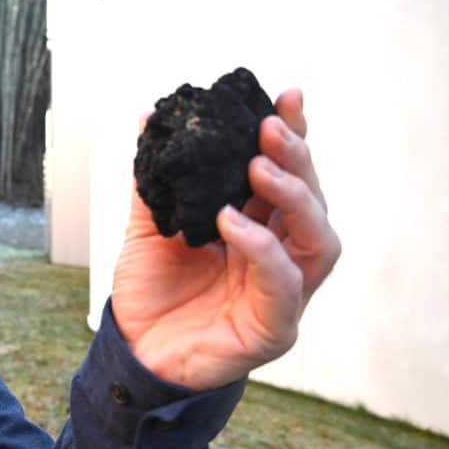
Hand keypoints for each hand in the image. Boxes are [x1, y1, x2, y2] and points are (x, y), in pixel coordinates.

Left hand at [111, 89, 341, 390]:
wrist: (131, 352)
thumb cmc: (150, 293)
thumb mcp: (147, 227)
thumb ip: (153, 179)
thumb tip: (149, 119)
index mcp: (259, 229)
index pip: (287, 178)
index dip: (293, 137)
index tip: (286, 96)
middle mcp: (280, 259)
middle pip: (312, 203)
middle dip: (296, 160)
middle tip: (268, 128)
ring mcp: (282, 295)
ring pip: (317, 242)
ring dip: (292, 199)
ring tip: (257, 170)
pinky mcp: (272, 331)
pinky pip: (284, 288)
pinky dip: (262, 250)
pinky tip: (233, 223)